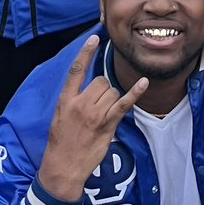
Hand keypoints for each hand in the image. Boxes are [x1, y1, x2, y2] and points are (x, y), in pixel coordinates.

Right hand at [36, 36, 147, 201]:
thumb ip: (73, 100)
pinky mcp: (107, 125)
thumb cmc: (61, 142)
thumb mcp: (60, 116)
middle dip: (103, 90)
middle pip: (101, 82)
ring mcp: (95, 115)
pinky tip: (144, 82)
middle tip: (97, 107)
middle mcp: (80, 104)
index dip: (85, 53)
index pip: (76, 70)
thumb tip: (90, 89)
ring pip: (112, 92)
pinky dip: (135, 92)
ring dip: (112, 100)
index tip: (94, 38)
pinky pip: (124, 104)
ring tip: (103, 116)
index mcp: (66, 100)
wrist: (63, 166)